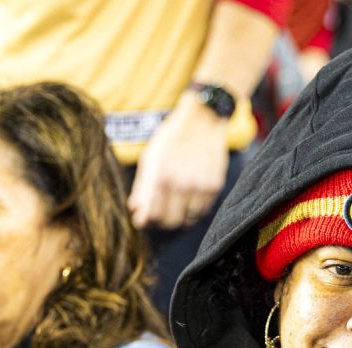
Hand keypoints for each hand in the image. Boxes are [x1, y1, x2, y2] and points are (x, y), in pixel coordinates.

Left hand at [128, 96, 230, 229]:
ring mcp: (202, 187)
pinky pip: (203, 211)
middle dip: (161, 223)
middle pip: (171, 222)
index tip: (144, 219)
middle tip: (158, 216)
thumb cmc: (172, 138)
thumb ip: (142, 186)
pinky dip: (193, 211)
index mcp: (162, 176)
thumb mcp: (150, 157)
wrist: (203, 119)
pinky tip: (188, 200)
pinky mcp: (215, 186)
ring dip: (179, 218)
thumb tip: (136, 209)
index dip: (146, 221)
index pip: (153, 216)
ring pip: (189, 220)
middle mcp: (183, 184)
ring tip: (174, 207)